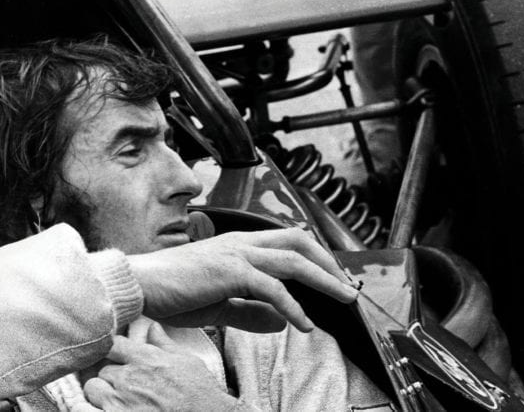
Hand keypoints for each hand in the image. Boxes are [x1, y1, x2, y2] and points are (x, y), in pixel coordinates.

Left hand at [84, 322, 236, 411]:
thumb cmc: (198, 389)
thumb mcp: (185, 360)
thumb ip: (164, 343)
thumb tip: (152, 326)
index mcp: (145, 358)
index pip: (113, 344)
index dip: (113, 349)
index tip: (118, 355)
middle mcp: (128, 377)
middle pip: (102, 368)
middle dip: (111, 374)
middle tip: (124, 381)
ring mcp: (120, 400)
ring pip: (93, 388)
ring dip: (102, 391)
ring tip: (117, 397)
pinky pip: (92, 408)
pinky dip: (97, 407)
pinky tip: (112, 407)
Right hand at [128, 227, 358, 332]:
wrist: (135, 288)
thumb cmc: (170, 294)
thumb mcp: (219, 306)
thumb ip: (251, 311)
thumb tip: (282, 322)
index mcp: (238, 245)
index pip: (287, 241)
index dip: (314, 257)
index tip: (332, 276)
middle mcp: (241, 243)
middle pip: (299, 242)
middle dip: (328, 262)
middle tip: (347, 285)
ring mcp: (236, 254)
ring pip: (294, 260)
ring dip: (324, 279)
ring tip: (343, 298)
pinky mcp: (230, 272)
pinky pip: (272, 289)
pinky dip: (293, 306)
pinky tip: (304, 323)